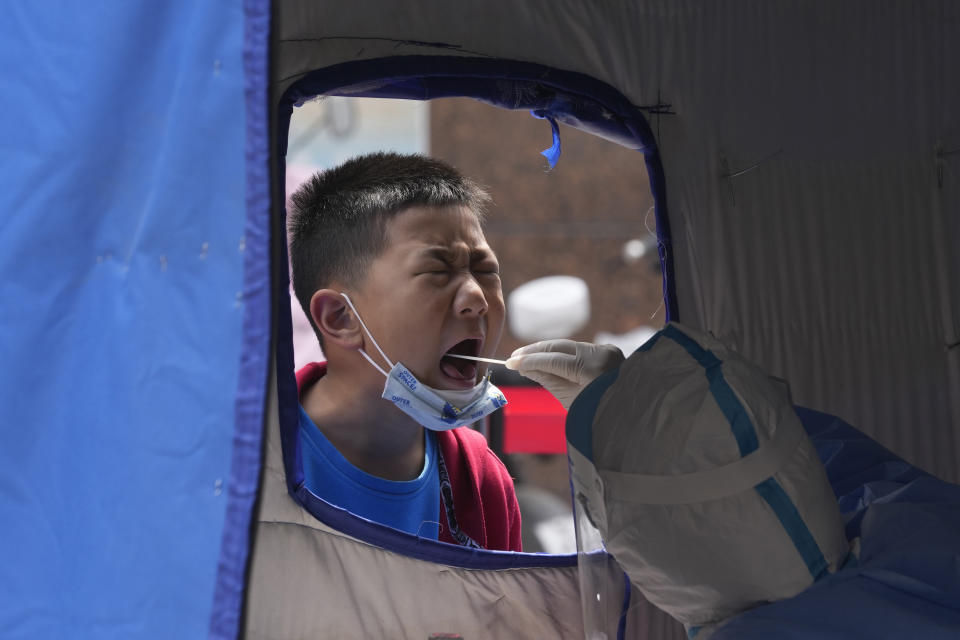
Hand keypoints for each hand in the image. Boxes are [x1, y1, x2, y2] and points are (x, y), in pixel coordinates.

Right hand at [506, 340, 624, 408]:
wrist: (626, 417)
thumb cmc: (596, 414)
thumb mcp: (569, 399)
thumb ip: (546, 379)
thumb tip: (524, 367)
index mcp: (593, 370)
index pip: (554, 360)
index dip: (530, 361)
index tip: (510, 363)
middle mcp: (601, 354)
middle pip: (561, 346)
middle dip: (536, 351)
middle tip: (515, 357)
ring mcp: (607, 350)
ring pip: (570, 347)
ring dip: (548, 351)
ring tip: (526, 357)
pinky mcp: (610, 351)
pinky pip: (582, 350)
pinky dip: (565, 354)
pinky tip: (548, 358)